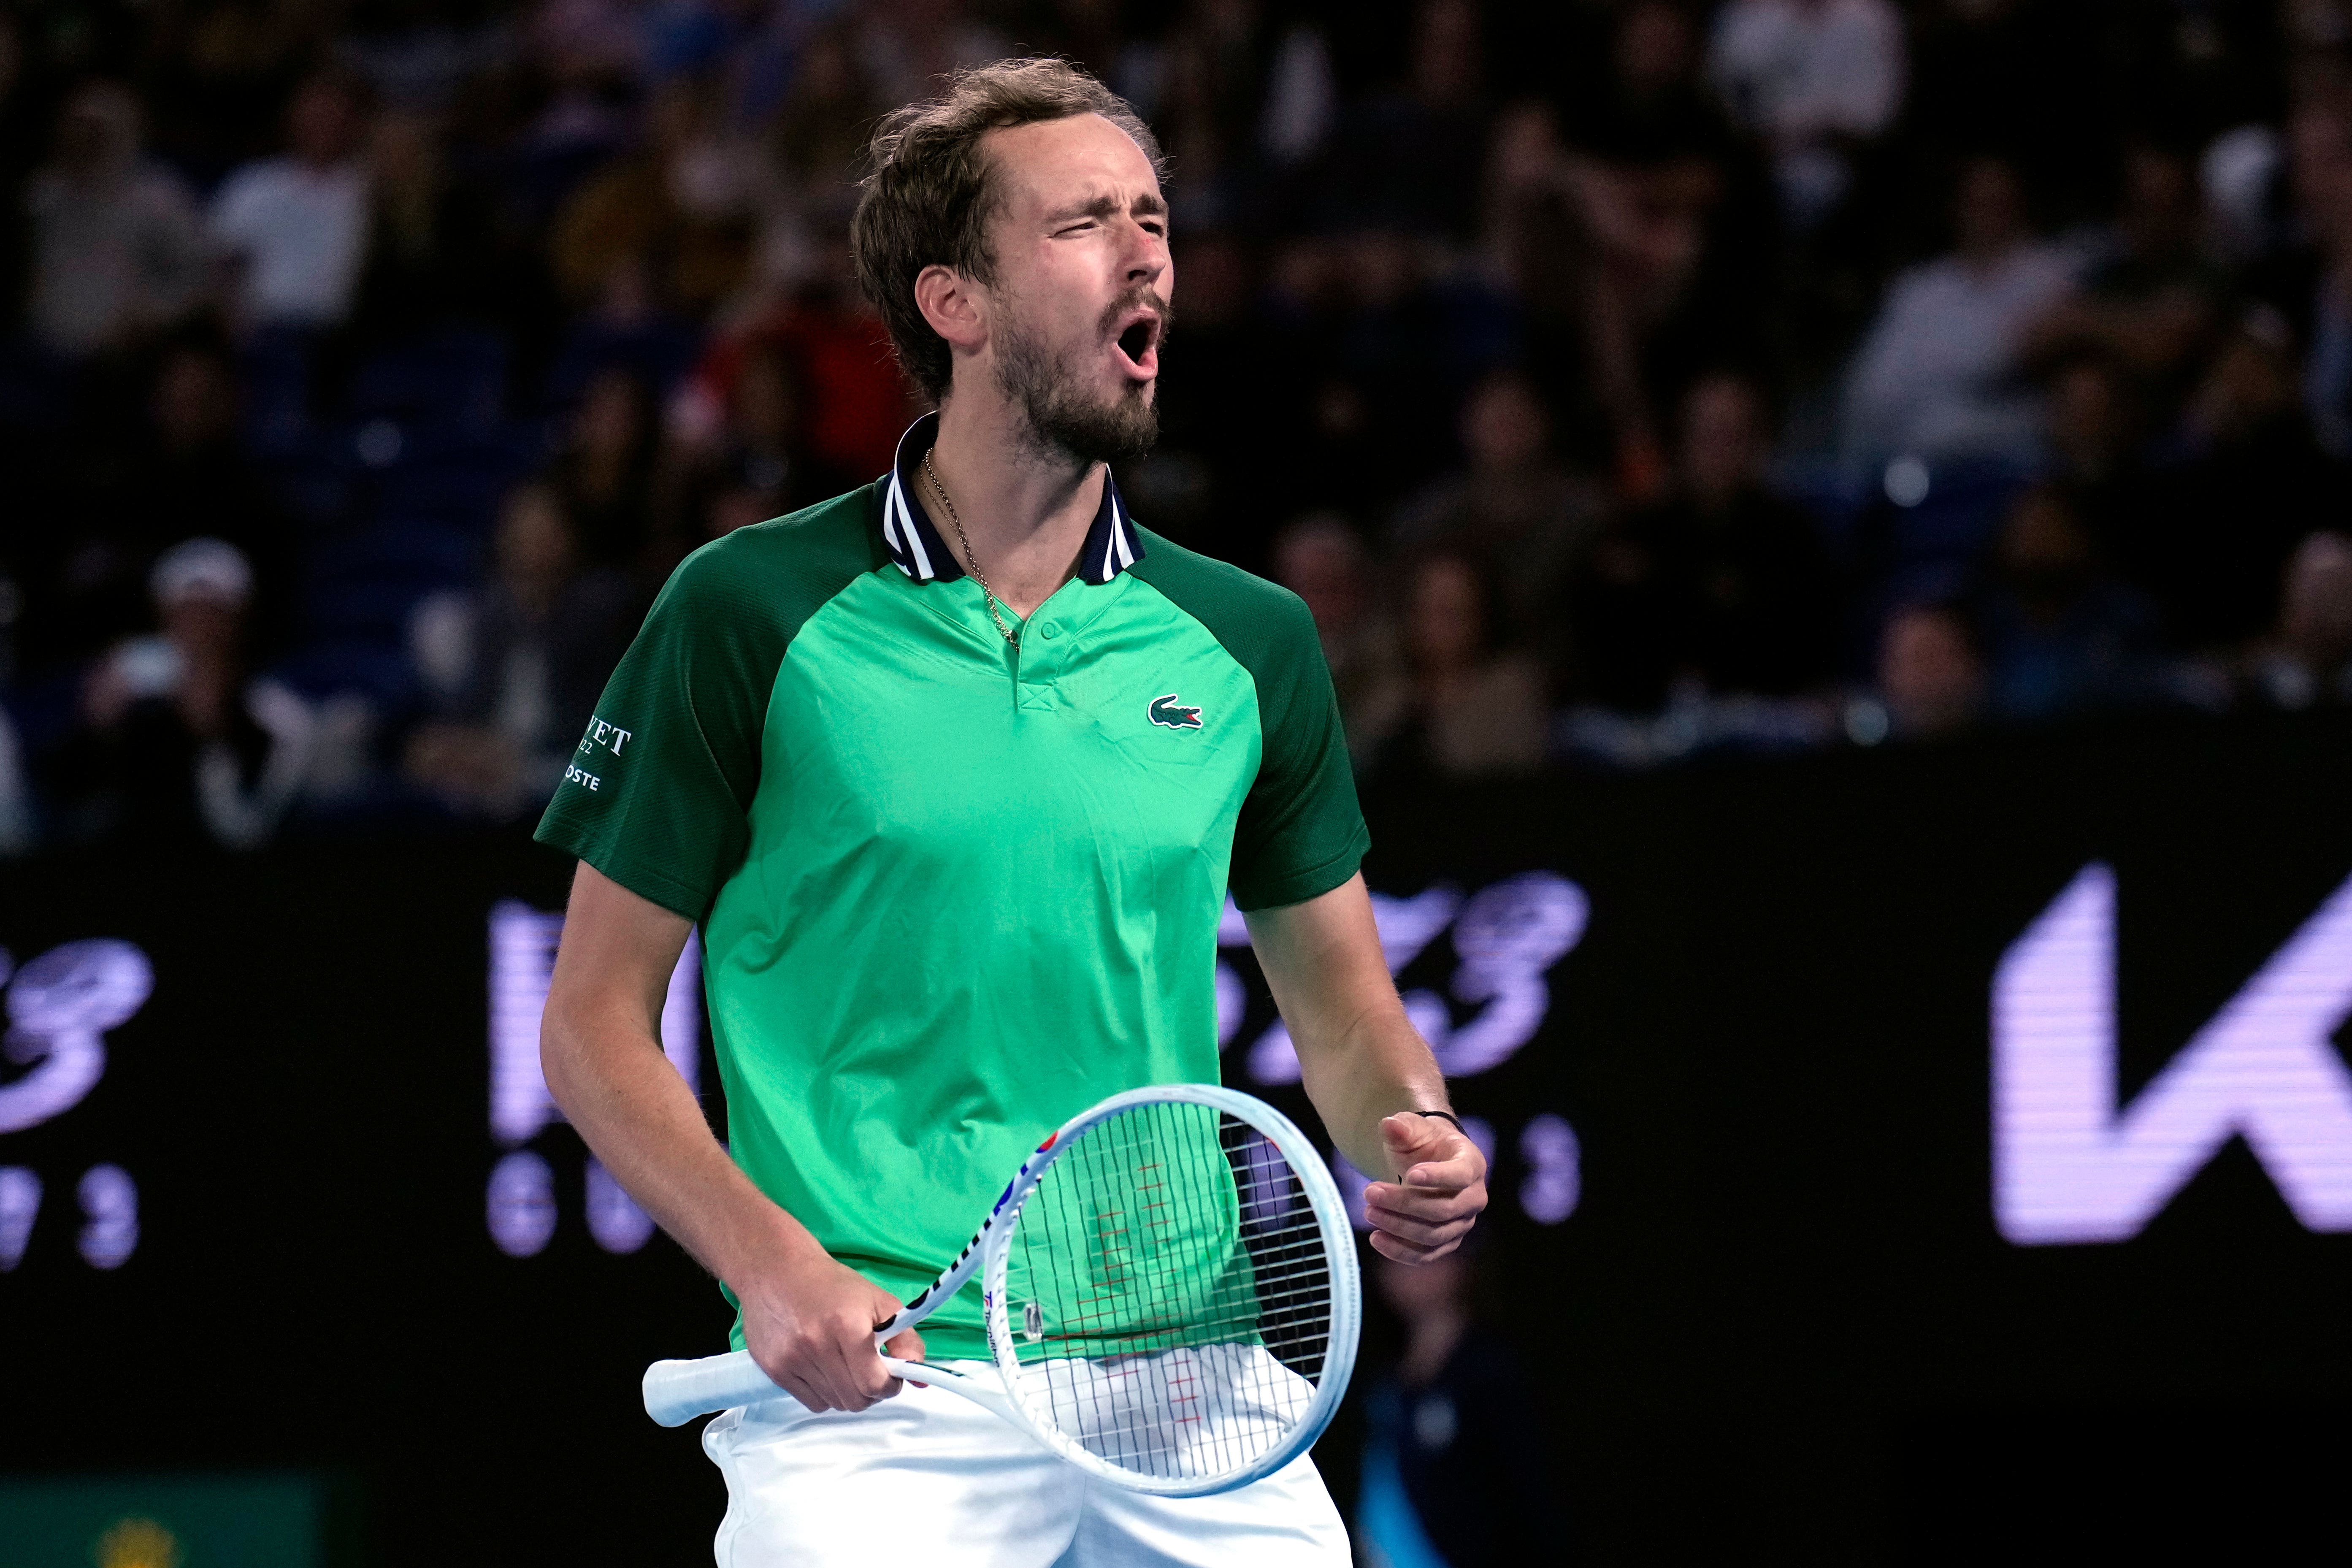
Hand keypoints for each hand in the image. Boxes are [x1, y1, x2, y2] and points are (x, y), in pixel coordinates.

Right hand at [736, 1243, 927, 1412]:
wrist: (777, 1270)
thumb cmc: (832, 1285)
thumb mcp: (879, 1301)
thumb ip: (906, 1339)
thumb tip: (919, 1379)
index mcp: (848, 1325)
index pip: (874, 1383)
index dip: (889, 1385)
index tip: (890, 1375)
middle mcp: (817, 1344)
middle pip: (855, 1400)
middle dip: (870, 1391)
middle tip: (868, 1370)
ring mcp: (792, 1359)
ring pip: (834, 1404)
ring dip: (846, 1392)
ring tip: (844, 1365)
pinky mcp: (774, 1369)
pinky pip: (812, 1403)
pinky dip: (824, 1394)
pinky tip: (823, 1368)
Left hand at [1364, 1112, 1486, 1263]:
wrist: (1428, 1163)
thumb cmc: (1423, 1144)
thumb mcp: (1413, 1129)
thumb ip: (1402, 1128)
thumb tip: (1389, 1125)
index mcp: (1472, 1164)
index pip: (1460, 1175)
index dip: (1437, 1177)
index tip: (1409, 1174)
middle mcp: (1474, 1198)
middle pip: (1443, 1210)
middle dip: (1403, 1204)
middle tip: (1369, 1191)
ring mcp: (1462, 1224)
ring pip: (1433, 1235)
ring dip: (1398, 1227)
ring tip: (1369, 1211)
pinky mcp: (1446, 1242)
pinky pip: (1426, 1255)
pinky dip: (1400, 1251)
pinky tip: (1376, 1238)